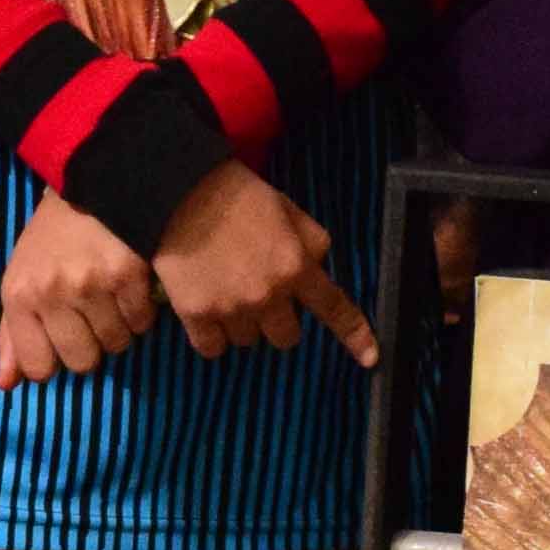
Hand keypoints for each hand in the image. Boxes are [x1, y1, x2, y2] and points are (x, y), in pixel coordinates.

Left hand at [0, 193, 161, 385]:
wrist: (91, 183)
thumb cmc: (52, 239)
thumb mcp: (22, 280)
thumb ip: (12, 335)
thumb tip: (7, 385)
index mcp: (20, 296)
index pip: (39, 367)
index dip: (56, 359)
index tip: (64, 338)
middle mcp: (52, 292)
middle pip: (83, 363)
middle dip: (92, 346)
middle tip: (93, 316)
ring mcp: (92, 284)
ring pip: (118, 344)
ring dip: (120, 328)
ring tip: (113, 297)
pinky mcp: (129, 273)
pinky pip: (143, 322)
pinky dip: (141, 311)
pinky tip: (131, 287)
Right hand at [152, 161, 376, 363]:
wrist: (179, 190)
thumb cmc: (236, 195)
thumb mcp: (289, 209)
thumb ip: (310, 243)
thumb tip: (317, 269)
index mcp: (296, 266)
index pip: (333, 308)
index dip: (355, 336)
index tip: (370, 358)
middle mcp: (269, 294)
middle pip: (286, 338)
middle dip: (276, 321)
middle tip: (258, 296)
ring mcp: (232, 308)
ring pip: (248, 342)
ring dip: (242, 325)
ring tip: (225, 292)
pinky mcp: (197, 314)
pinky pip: (212, 349)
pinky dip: (211, 337)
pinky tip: (205, 310)